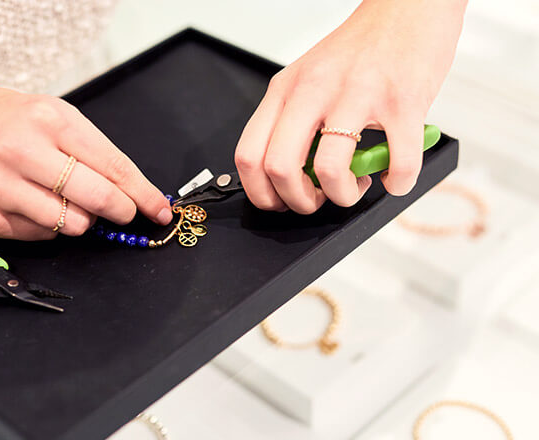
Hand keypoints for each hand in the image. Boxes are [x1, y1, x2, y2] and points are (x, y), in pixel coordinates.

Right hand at [0, 89, 171, 239]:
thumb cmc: (3, 120)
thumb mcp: (50, 114)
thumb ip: (90, 149)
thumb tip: (132, 191)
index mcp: (48, 119)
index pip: (112, 166)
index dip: (142, 194)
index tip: (159, 210)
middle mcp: (22, 151)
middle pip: (96, 199)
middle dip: (120, 211)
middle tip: (122, 212)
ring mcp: (1, 187)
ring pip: (71, 225)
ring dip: (82, 219)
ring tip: (66, 199)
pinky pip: (41, 235)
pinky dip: (50, 225)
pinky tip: (34, 203)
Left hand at [234, 0, 465, 212]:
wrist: (408, 5)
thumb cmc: (361, 48)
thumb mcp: (310, 79)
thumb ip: (296, 122)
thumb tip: (294, 176)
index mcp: (285, 89)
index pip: (249, 154)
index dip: (260, 192)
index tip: (278, 202)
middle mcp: (314, 90)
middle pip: (280, 167)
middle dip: (298, 201)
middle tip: (317, 200)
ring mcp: (358, 95)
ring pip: (330, 170)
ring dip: (343, 196)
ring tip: (355, 186)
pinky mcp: (403, 101)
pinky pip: (398, 161)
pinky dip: (398, 183)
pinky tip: (395, 177)